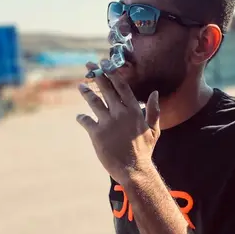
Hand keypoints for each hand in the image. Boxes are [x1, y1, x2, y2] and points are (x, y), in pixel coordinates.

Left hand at [76, 63, 159, 184]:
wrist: (134, 170)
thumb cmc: (144, 151)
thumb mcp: (154, 130)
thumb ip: (154, 110)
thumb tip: (155, 93)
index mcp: (134, 110)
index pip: (121, 86)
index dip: (112, 73)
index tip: (105, 64)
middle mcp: (120, 113)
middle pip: (106, 89)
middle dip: (97, 75)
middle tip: (89, 65)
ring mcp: (107, 122)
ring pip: (94, 102)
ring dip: (86, 92)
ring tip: (80, 86)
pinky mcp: (97, 133)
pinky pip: (86, 121)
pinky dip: (82, 118)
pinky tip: (80, 116)